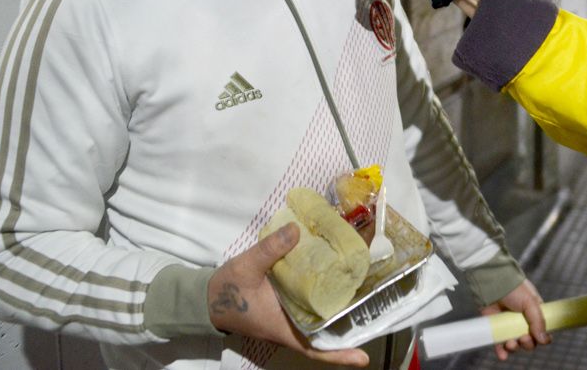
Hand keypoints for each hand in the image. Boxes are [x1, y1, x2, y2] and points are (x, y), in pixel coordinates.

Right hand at [207, 223, 368, 366]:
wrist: (207, 296)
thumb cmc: (227, 290)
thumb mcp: (246, 267)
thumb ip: (270, 249)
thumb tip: (297, 230)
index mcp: (282, 327)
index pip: (314, 348)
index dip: (338, 356)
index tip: (363, 359)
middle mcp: (291, 326)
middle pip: (326, 333)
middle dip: (350, 326)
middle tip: (379, 311)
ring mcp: (290, 316)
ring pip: (321, 318)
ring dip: (341, 309)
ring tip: (369, 292)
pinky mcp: (287, 305)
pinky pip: (310, 305)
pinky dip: (324, 296)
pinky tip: (337, 279)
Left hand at [480, 279, 550, 360]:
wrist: (494, 282)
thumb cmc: (515, 289)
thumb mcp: (531, 302)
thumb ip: (538, 321)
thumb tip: (544, 340)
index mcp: (534, 314)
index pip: (541, 331)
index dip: (541, 338)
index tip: (538, 338)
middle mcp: (522, 321)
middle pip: (528, 341)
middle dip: (527, 344)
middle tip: (522, 338)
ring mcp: (508, 325)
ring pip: (514, 344)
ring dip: (514, 348)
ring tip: (510, 344)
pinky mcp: (495, 328)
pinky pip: (499, 344)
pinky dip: (501, 351)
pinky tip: (503, 355)